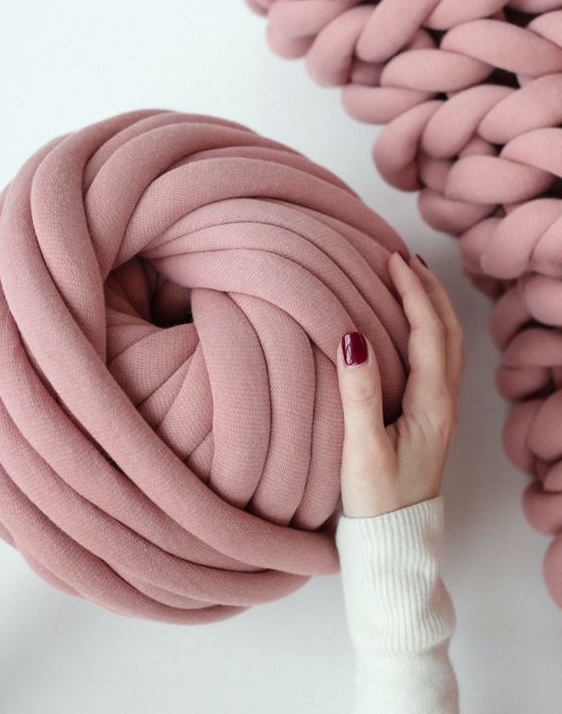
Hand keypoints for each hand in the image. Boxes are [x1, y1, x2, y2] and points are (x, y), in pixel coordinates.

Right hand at [336, 253, 464, 517]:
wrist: (395, 539)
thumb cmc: (377, 499)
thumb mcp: (361, 449)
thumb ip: (358, 394)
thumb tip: (351, 337)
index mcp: (432, 404)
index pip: (428, 332)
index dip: (411, 292)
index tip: (391, 260)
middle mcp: (443, 402)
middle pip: (447, 331)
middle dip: (428, 290)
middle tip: (403, 260)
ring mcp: (438, 411)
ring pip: (446, 345)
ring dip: (431, 308)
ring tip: (409, 284)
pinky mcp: (426, 419)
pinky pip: (435, 361)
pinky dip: (426, 332)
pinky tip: (406, 332)